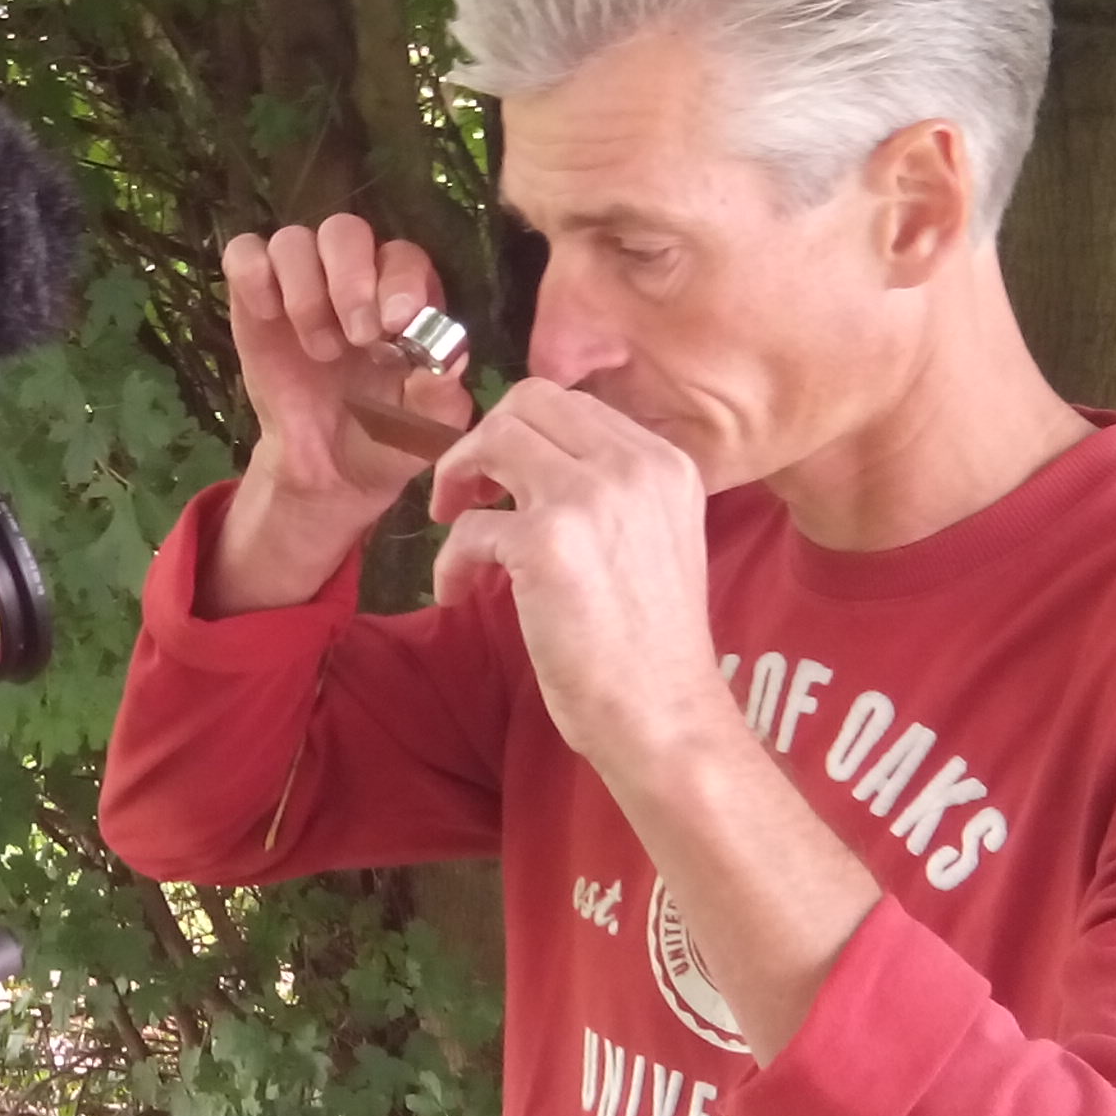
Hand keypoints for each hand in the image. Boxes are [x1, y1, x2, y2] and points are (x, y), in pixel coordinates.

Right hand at [204, 212, 469, 610]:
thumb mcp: (425, 430)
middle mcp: (352, 275)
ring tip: (320, 350)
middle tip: (357, 338)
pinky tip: (270, 317)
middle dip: (350, 280)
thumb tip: (452, 360)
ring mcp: (300, 281)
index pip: (402, 257)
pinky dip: (254, 276)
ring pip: (293, 240)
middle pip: (345, 231)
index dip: (400, 281)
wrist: (327, 468)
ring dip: (305, 291)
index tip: (396, 325)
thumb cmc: (386, 436)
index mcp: (402, 295)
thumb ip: (440, 396)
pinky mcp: (254, 296)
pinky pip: (244, 254)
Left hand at [428, 380, 724, 774]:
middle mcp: (633, 465)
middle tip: (467, 493)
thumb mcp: (656, 538)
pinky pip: (468, 526)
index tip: (503, 477)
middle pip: (528, 402)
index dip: (522, 433)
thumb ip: (611, 492)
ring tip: (451, 529)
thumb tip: (532, 466)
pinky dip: (450, 561)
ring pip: (492, 441)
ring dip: (454, 480)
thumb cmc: (652, 646)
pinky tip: (458, 594)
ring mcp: (589, 497)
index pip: (573, 404)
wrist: (664, 713)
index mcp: (665, 462)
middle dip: (482, 441)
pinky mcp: (546, 541)